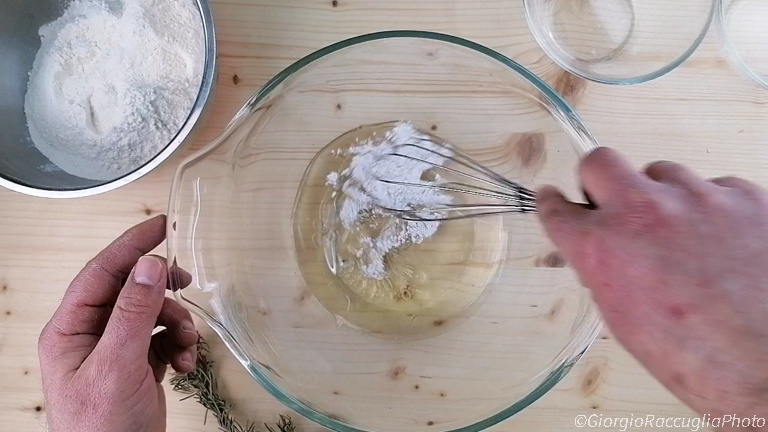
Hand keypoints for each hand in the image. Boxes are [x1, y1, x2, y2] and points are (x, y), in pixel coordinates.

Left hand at [38, 215, 196, 431]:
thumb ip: (133, 313)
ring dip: (177, 324)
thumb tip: (148, 266)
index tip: (160, 226)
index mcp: (70, 329)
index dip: (131, 245)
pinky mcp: (137, 365)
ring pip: (153, 314)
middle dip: (162, 292)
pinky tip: (184, 362)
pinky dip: (180, 344)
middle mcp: (91, 335)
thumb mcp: (117, 365)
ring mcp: (115, 350)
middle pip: (131, 290)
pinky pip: (164, 338)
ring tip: (186, 344)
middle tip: (185, 283)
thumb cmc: (99, 428)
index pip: (101, 272)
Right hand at [538, 148, 767, 421]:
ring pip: (663, 173)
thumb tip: (601, 254)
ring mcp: (697, 198)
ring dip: (663, 198)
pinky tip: (723, 242)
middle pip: (599, 162)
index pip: (556, 209)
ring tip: (684, 236)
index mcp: (603, 248)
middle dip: (598, 181)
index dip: (552, 204)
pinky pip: (716, 188)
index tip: (553, 199)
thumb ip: (603, 271)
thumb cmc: (698, 359)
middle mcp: (643, 212)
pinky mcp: (745, 196)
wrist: (767, 366)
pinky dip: (712, 209)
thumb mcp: (624, 320)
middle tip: (612, 204)